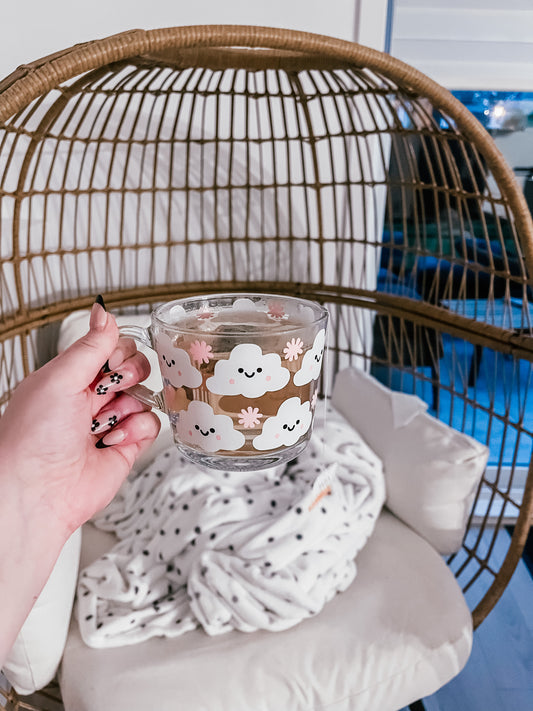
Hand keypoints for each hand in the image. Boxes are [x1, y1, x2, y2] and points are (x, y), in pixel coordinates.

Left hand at [0, 300, 160, 537]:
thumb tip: (103, 311)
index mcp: (70, 376)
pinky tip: (112, 439)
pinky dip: (135, 429)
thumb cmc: (33, 438)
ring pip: (144, 395)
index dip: (118, 350)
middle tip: (109, 388)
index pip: (111, 347)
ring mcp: (110, 421)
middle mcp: (91, 397)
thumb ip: (90, 345)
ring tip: (101, 424)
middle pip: (133, 368)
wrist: (36, 491)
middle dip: (128, 376)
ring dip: (126, 406)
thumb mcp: (60, 377)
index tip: (110, 360)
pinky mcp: (127, 446)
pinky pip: (151, 424)